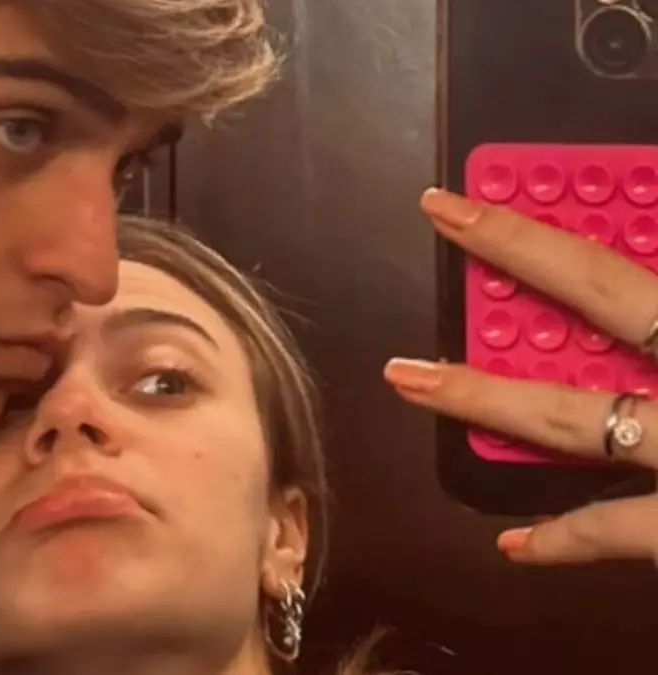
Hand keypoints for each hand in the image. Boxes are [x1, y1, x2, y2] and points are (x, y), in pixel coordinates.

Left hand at [384, 187, 657, 566]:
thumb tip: (635, 264)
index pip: (615, 264)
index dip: (532, 228)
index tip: (458, 202)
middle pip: (603, 300)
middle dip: (519, 257)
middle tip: (439, 219)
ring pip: (577, 421)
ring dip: (489, 400)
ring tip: (409, 378)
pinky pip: (621, 534)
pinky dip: (567, 538)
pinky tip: (513, 545)